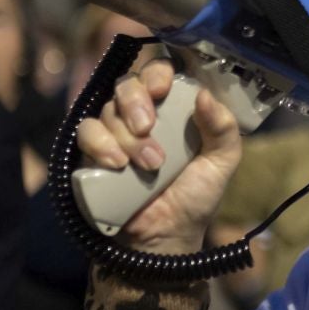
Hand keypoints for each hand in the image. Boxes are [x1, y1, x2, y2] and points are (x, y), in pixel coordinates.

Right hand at [75, 58, 242, 255]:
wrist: (164, 238)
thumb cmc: (194, 199)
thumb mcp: (220, 164)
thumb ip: (223, 129)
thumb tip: (205, 95)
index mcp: (174, 109)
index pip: (160, 71)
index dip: (157, 72)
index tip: (162, 88)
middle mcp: (142, 114)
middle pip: (128, 83)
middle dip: (136, 102)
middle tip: (147, 128)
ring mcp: (115, 132)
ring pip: (107, 108)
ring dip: (126, 134)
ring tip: (148, 164)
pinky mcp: (93, 152)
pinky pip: (85, 131)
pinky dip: (100, 143)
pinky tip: (116, 164)